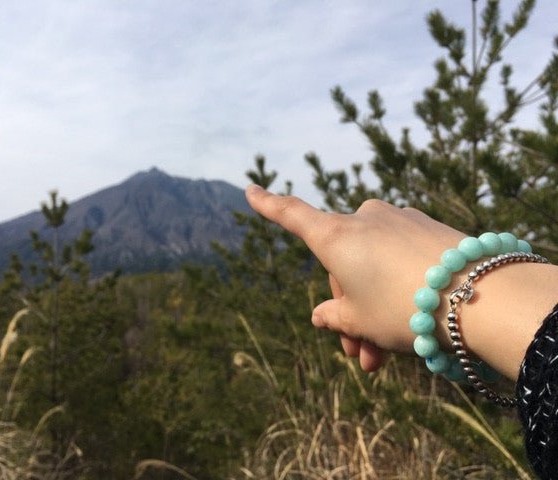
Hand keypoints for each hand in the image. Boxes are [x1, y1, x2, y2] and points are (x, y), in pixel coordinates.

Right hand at [245, 185, 465, 370]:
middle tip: (360, 355)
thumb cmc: (404, 308)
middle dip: (348, 309)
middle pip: (341, 264)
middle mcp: (363, 219)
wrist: (479, 295)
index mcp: (335, 237)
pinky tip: (412, 319)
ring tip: (384, 355)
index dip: (268, 204)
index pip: (291, 214)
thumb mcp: (360, 321)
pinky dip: (398, 286)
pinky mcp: (428, 227)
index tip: (249, 189)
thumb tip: (321, 315)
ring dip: (374, 307)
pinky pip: (400, 257)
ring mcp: (398, 220)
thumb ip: (334, 316)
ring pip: (372, 266)